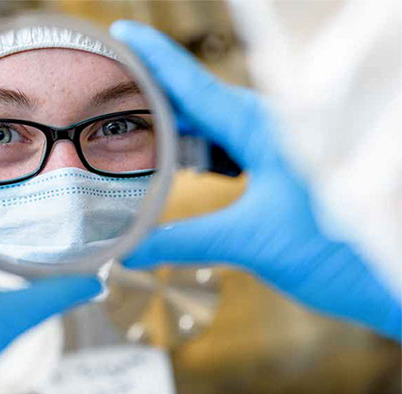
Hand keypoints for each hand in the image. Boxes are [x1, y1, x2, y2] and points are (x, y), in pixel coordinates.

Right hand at [110, 21, 399, 339]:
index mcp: (261, 128)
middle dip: (151, 92)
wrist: (387, 274)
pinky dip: (196, 148)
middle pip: (196, 99)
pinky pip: (227, 144)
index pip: (192, 83)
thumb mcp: (250, 243)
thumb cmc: (337, 252)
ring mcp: (273, 143)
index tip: (119, 32)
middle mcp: (266, 126)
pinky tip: (175, 160)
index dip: (152, 57)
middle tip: (107, 85)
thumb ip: (184, 241)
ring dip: (172, 125)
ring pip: (212, 123)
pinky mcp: (278, 161)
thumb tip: (128, 250)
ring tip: (129, 124)